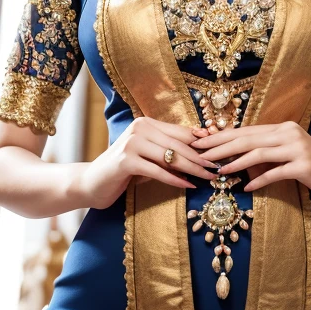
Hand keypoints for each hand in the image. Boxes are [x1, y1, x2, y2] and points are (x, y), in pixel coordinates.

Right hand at [81, 116, 218, 208]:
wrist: (91, 183)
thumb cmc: (124, 170)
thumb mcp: (148, 156)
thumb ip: (168, 151)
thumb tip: (200, 153)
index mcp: (146, 123)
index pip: (180, 132)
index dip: (201, 143)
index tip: (219, 152)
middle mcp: (139, 128)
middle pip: (179, 145)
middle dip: (201, 158)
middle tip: (218, 169)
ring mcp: (132, 143)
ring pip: (171, 157)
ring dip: (193, 169)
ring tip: (208, 178)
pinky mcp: (126, 161)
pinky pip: (158, 171)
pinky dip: (175, 180)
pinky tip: (188, 186)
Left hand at [191, 120, 310, 207]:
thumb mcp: (286, 158)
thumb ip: (265, 154)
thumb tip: (233, 158)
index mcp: (283, 128)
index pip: (246, 130)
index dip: (222, 136)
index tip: (202, 142)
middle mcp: (289, 133)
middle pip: (247, 138)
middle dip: (221, 146)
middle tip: (200, 153)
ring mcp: (298, 148)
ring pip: (258, 153)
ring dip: (235, 162)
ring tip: (218, 171)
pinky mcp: (304, 166)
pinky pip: (275, 172)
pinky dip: (259, 180)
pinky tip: (247, 188)